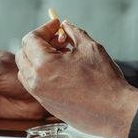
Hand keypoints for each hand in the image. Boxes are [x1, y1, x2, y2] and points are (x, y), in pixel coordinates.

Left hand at [15, 19, 137, 137]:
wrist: (114, 112)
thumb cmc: (104, 81)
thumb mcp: (89, 47)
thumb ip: (73, 32)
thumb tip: (65, 26)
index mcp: (44, 65)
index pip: (30, 39)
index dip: (45, 29)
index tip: (57, 26)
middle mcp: (37, 82)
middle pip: (23, 55)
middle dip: (38, 43)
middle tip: (58, 40)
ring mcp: (41, 96)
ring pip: (27, 71)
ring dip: (38, 59)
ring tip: (62, 56)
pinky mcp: (48, 106)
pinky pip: (36, 85)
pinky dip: (43, 74)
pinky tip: (64, 71)